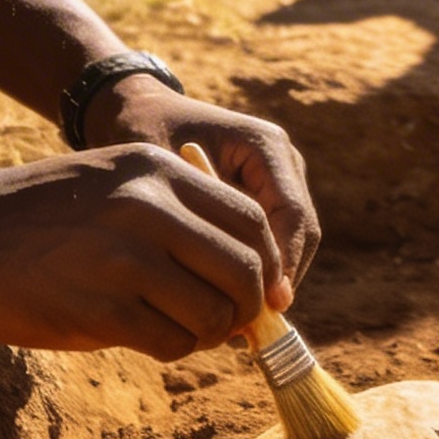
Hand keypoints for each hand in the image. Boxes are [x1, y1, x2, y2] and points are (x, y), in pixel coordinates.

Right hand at [0, 143, 288, 358]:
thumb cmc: (35, 216)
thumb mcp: (112, 182)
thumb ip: (174, 214)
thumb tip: (243, 273)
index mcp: (158, 170)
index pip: (251, 221)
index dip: (267, 264)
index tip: (261, 292)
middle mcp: (150, 207)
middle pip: (245, 270)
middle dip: (248, 307)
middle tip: (230, 324)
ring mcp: (125, 258)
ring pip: (215, 312)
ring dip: (209, 334)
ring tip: (180, 331)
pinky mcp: (101, 308)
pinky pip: (172, 342)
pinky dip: (173, 350)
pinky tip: (146, 340)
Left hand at [88, 77, 320, 302]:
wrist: (137, 112)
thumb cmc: (144, 135)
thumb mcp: (162, 172)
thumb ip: (194, 215)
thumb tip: (226, 276)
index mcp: (266, 146)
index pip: (292, 215)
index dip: (282, 264)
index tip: (264, 307)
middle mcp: (282, 162)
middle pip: (301, 234)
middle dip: (279, 280)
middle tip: (250, 327)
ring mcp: (277, 180)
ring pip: (292, 244)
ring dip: (269, 282)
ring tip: (238, 324)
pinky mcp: (264, 198)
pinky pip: (272, 242)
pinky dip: (256, 274)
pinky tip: (227, 305)